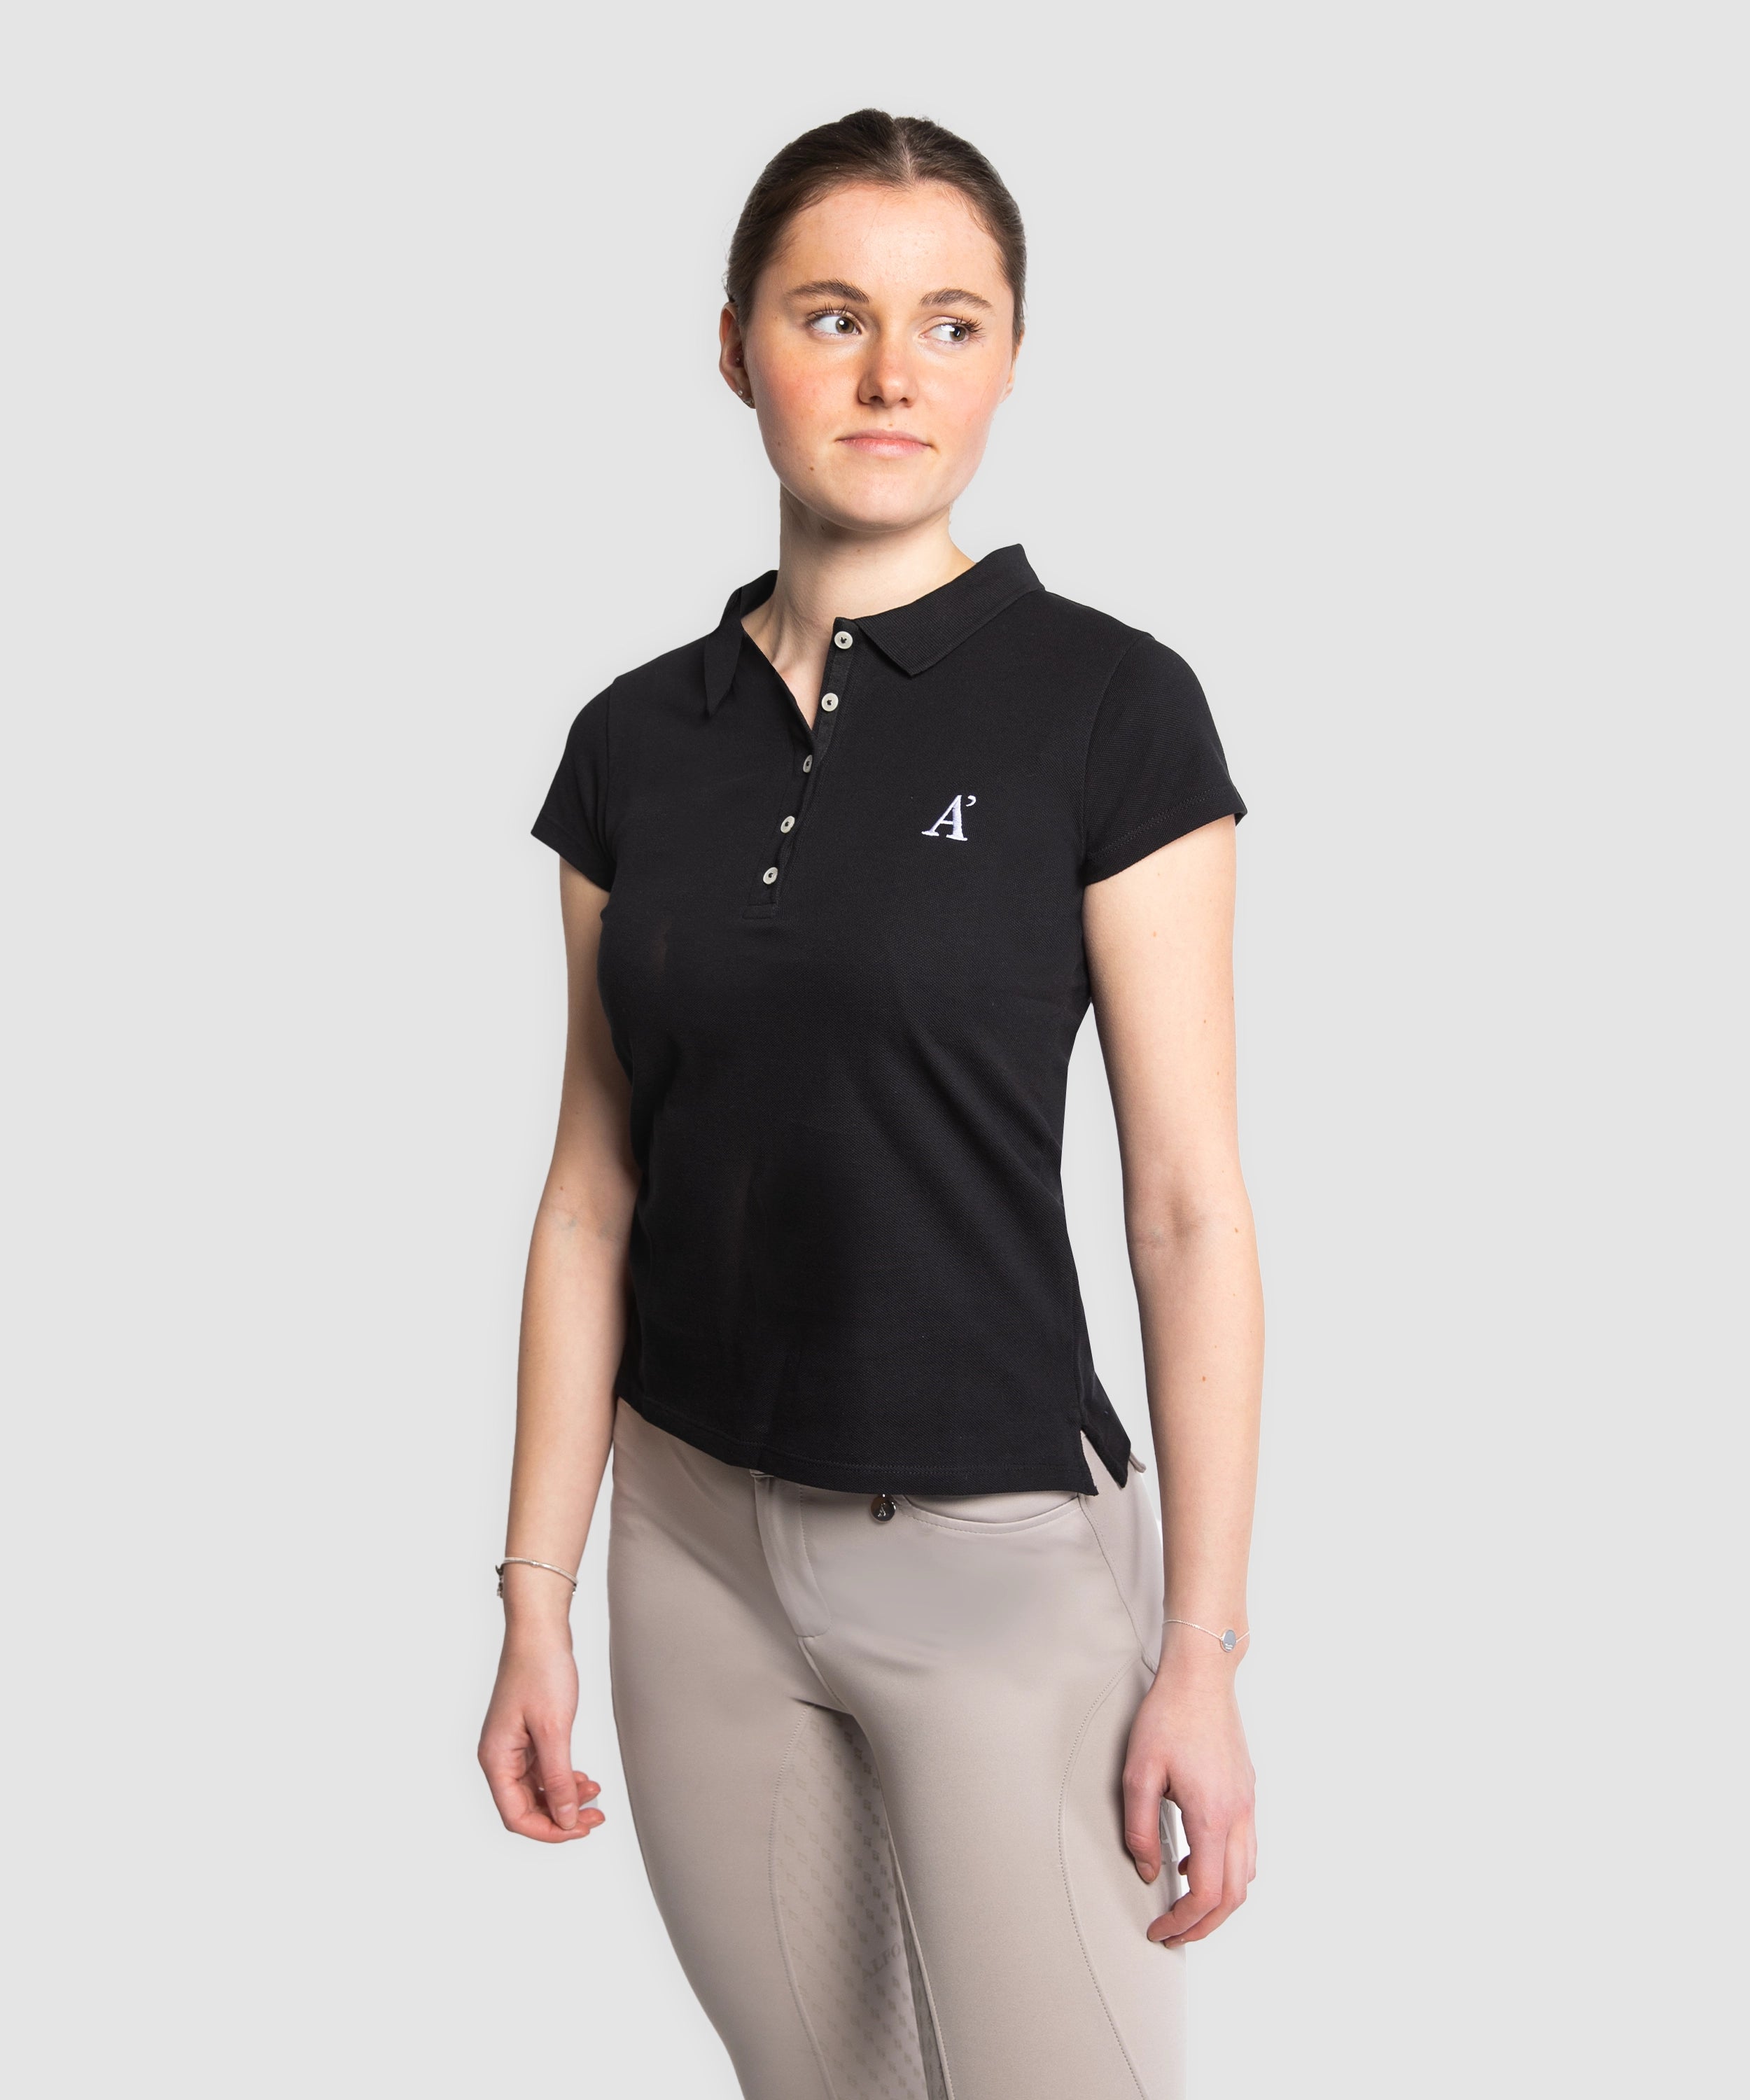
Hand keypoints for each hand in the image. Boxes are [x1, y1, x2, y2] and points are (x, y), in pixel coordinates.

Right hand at [478, 1630, 604, 1842]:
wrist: (540, 1631)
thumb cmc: (541, 1670)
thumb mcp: (553, 1729)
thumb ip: (558, 1779)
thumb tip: (565, 1819)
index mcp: (496, 1759)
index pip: (516, 1816)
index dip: (548, 1830)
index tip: (579, 1830)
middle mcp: (500, 1757)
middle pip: (526, 1807)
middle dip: (561, 1817)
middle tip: (595, 1818)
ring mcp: (512, 1746)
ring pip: (536, 1791)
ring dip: (565, 1798)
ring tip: (596, 1797)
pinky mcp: (526, 1736)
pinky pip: (542, 1771)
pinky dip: (563, 1779)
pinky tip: (584, 1779)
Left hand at [1123, 1638, 1255, 1944]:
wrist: (1201, 1677)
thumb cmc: (1169, 1716)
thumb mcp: (1138, 1772)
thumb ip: (1139, 1828)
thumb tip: (1148, 1870)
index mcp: (1212, 1816)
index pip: (1206, 1893)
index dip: (1183, 1922)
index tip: (1161, 1930)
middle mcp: (1239, 1815)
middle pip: (1234, 1895)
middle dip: (1205, 1924)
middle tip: (1175, 1934)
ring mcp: (1247, 1803)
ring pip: (1245, 1874)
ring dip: (1219, 1901)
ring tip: (1185, 1906)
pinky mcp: (1246, 1791)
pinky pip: (1245, 1847)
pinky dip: (1226, 1870)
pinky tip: (1194, 1861)